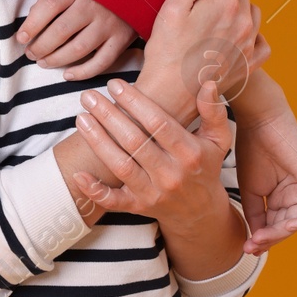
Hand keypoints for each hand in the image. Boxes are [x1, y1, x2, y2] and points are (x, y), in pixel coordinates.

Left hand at [16, 0, 137, 80]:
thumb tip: (31, 22)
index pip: (49, 5)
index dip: (32, 24)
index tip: (21, 37)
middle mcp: (94, 4)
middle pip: (61, 31)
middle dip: (41, 46)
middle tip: (31, 53)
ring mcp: (110, 23)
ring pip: (78, 49)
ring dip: (57, 60)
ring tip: (43, 62)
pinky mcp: (124, 38)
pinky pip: (101, 62)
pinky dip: (83, 72)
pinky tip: (67, 75)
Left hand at [72, 78, 233, 235]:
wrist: (201, 213)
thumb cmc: (205, 167)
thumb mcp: (218, 140)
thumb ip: (213, 112)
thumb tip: (208, 83)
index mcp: (190, 154)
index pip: (158, 124)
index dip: (135, 103)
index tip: (115, 84)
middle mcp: (171, 175)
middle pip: (134, 142)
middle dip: (108, 116)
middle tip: (88, 95)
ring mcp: (153, 193)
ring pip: (121, 166)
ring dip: (97, 141)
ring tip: (81, 117)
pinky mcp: (138, 208)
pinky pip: (113, 201)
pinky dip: (95, 190)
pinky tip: (78, 173)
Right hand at [136, 0, 263, 121]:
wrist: (171, 96)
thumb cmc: (167, 53)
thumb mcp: (172, 8)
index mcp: (226, 4)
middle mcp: (244, 22)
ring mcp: (249, 44)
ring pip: (252, 11)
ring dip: (237, 6)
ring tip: (214, 15)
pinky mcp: (249, 64)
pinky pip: (261, 41)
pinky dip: (251, 33)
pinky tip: (234, 36)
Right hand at [235, 95, 296, 252]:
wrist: (258, 121)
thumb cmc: (252, 148)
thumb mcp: (250, 190)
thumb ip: (255, 215)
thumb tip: (255, 240)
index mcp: (282, 196)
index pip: (276, 226)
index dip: (263, 239)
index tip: (246, 247)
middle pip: (287, 227)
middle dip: (270, 238)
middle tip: (252, 244)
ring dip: (282, 233)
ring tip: (262, 236)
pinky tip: (286, 226)